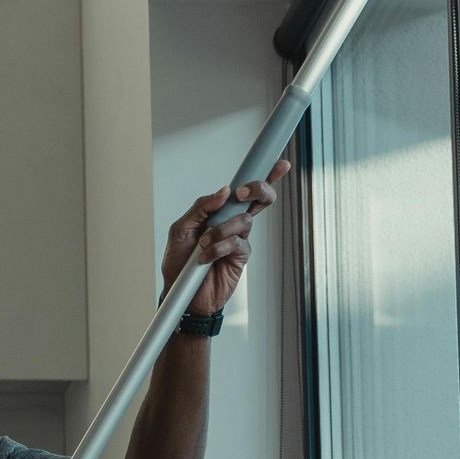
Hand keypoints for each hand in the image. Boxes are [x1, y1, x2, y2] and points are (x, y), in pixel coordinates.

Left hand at [162, 160, 290, 314]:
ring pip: (244, 221)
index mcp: (221, 211)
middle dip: (256, 190)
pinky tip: (206, 257)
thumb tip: (224, 191)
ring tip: (203, 244)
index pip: (246, 190)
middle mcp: (234, 223)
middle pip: (260, 199)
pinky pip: (237, 243)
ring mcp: (239, 239)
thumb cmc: (179, 261)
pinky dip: (219, 247)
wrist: (182, 295)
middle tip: (240, 194)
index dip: (266, 175)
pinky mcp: (241, 257)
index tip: (280, 164)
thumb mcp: (181, 228)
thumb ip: (201, 207)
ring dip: (220, 230)